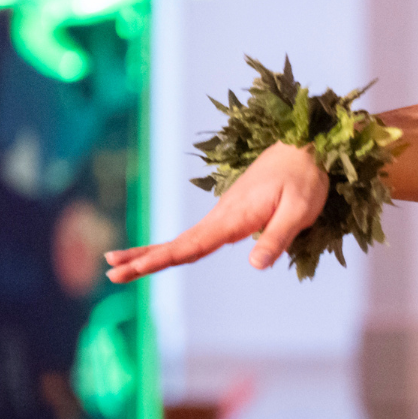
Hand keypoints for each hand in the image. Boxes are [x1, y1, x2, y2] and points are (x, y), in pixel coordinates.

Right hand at [104, 142, 327, 282]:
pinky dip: (178, 246)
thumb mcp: (300, 210)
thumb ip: (277, 237)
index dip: (158, 259)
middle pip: (180, 243)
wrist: (306, 146)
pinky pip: (201, 235)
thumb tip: (254, 266)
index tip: (126, 269)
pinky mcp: (233, 213)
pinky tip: (169, 254)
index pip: (191, 245)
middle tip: (111, 272)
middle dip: (145, 258)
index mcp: (235, 216)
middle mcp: (224, 215)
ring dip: (155, 252)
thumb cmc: (306, 178)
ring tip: (123, 265)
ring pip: (187, 239)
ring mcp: (225, 214)